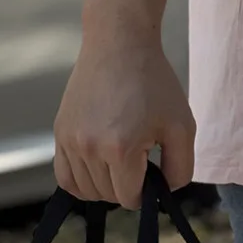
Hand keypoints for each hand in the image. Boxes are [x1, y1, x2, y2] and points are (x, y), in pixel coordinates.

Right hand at [54, 27, 194, 208]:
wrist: (119, 43)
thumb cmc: (153, 83)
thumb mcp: (182, 127)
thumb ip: (181, 169)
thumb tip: (164, 192)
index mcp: (120, 149)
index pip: (129, 199)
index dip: (145, 192)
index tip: (151, 172)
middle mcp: (89, 147)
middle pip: (108, 196)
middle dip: (126, 187)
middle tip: (138, 160)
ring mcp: (70, 140)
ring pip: (86, 191)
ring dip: (106, 186)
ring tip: (119, 162)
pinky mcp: (60, 133)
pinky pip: (65, 178)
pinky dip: (81, 183)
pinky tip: (97, 171)